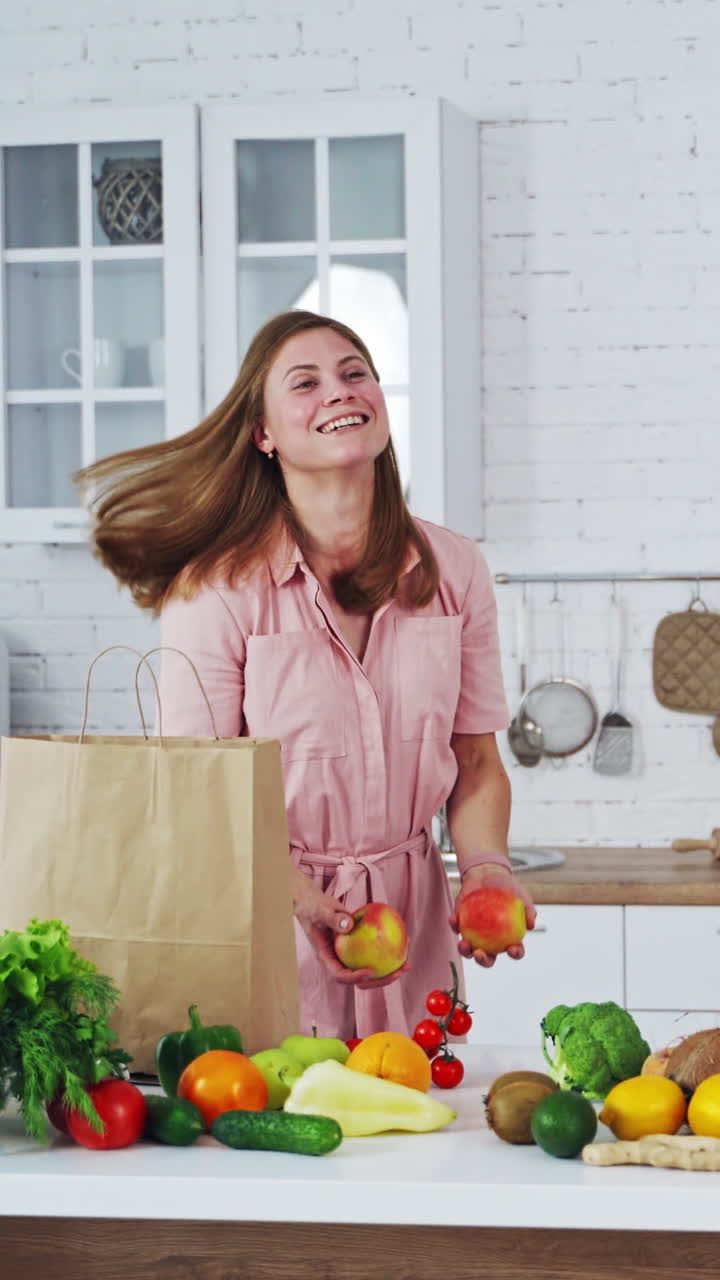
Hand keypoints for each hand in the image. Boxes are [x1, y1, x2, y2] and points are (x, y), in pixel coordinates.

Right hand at [292, 870, 407, 989]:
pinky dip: (388, 952)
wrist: (313, 904)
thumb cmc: (314, 907)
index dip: (356, 977)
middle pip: (360, 980)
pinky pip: (373, 955)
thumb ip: (333, 918)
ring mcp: (348, 957)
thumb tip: (349, 924)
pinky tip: (404, 942)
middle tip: (398, 971)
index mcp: (327, 958)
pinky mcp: (357, 950)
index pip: (341, 975)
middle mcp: (339, 962)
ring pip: (369, 971)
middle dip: (381, 980)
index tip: (371, 971)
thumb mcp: (320, 911)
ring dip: (389, 971)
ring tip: (406, 963)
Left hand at [449, 865, 536, 967]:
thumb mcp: (521, 895)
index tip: (512, 949)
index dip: (515, 953)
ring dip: (465, 951)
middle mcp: (491, 940)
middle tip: (480, 953)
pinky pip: (456, 927)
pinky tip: (454, 919)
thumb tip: (531, 925)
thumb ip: (529, 909)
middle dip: (483, 961)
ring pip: (468, 949)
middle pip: (488, 957)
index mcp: (508, 937)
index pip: (514, 950)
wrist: (487, 873)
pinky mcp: (461, 924)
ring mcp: (475, 934)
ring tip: (464, 944)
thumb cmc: (506, 886)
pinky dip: (454, 925)